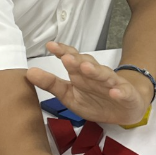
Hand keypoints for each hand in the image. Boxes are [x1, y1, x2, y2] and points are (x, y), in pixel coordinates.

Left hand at [25, 42, 150, 125]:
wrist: (126, 108)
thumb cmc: (96, 100)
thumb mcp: (70, 96)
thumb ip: (51, 84)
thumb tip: (29, 72)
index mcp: (82, 74)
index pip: (72, 59)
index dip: (62, 52)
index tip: (51, 46)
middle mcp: (97, 75)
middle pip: (87, 64)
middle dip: (77, 60)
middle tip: (66, 58)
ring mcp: (113, 84)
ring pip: (104, 75)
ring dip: (95, 71)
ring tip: (86, 68)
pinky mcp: (126, 95)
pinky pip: (123, 93)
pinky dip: (119, 92)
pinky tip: (114, 92)